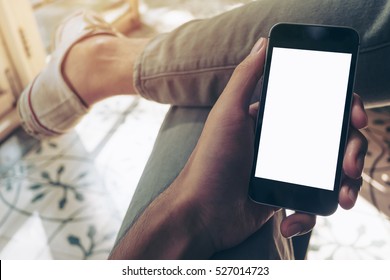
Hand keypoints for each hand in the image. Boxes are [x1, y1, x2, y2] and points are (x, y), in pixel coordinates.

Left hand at [178, 37, 367, 252]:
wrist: (201, 212)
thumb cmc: (211, 161)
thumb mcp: (227, 113)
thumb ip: (245, 78)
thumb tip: (263, 43)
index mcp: (273, 120)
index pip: (318, 106)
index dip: (343, 108)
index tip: (356, 117)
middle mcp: (282, 143)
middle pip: (333, 140)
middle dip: (351, 150)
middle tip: (348, 164)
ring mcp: (286, 171)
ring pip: (330, 172)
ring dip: (344, 185)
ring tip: (343, 197)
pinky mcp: (285, 198)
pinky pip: (312, 203)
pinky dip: (309, 214)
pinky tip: (291, 221)